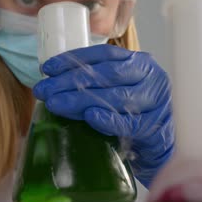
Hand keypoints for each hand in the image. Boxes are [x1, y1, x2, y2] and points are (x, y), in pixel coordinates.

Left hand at [33, 44, 174, 187]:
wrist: (157, 146)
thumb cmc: (132, 113)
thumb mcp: (116, 89)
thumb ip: (93, 81)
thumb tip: (52, 81)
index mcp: (139, 62)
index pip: (103, 55)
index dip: (73, 59)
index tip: (47, 68)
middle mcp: (150, 77)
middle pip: (106, 75)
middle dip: (70, 82)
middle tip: (45, 90)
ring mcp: (156, 102)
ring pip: (114, 97)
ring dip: (81, 100)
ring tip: (55, 104)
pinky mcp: (155, 127)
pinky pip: (128, 123)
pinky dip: (107, 119)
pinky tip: (89, 116)